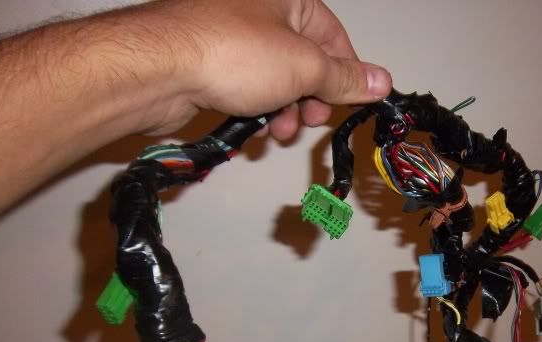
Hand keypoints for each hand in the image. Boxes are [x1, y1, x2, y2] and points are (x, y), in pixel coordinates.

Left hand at [135, 0, 392, 138]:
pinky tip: (256, 129)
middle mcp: (259, 9)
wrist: (160, 70)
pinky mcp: (210, 63)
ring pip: (275, 80)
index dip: (346, 73)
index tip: (353, 102)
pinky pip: (247, 89)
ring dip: (284, 111)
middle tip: (310, 120)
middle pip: (303, 61)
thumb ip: (344, 78)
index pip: (333, 35)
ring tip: (279, 130)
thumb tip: (381, 82)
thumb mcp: (304, 68)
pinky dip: (257, 110)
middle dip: (311, 98)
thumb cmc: (230, 52)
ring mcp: (232, 36)